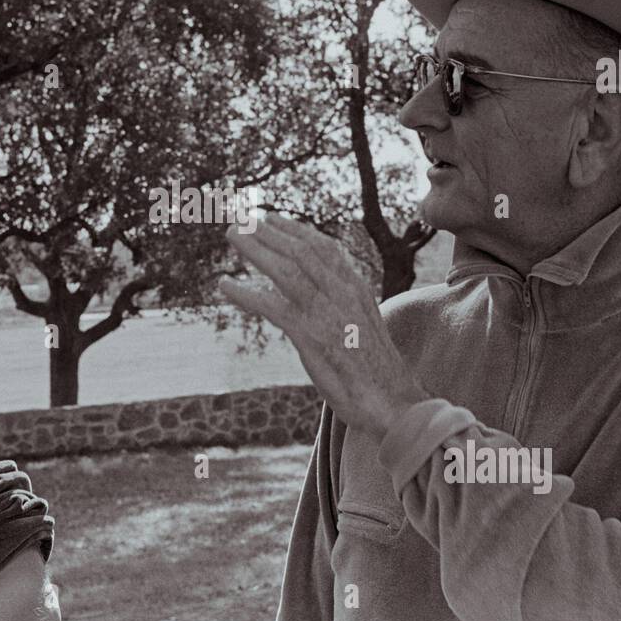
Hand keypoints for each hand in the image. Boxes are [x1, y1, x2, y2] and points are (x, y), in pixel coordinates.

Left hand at [218, 212, 427, 439]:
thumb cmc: (377, 370)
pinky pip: (271, 305)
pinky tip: (224, 285)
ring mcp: (327, 313)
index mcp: (356, 288)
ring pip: (285, 269)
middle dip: (269, 232)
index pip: (324, 247)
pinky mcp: (311, 337)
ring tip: (232, 235)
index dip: (296, 229)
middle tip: (241, 219)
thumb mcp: (363, 325)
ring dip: (255, 249)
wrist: (395, 402)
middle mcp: (343, 293)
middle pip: (301, 250)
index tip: (272, 218)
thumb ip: (343, 304)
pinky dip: (245, 292)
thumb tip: (322, 295)